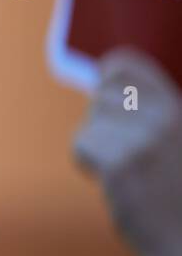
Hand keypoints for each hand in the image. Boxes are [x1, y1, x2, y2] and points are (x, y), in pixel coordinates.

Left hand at [74, 48, 181, 255]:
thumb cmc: (179, 191)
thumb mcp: (177, 137)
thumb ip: (152, 110)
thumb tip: (106, 72)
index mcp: (178, 108)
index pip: (123, 64)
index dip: (107, 79)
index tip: (110, 98)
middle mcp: (166, 117)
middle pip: (101, 94)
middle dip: (104, 119)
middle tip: (124, 148)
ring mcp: (144, 139)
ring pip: (91, 122)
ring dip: (98, 144)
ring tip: (127, 168)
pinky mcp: (120, 164)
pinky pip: (83, 144)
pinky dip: (88, 161)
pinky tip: (114, 179)